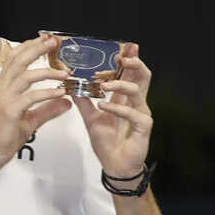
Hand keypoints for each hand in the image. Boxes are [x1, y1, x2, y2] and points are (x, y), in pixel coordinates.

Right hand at [0, 36, 71, 165]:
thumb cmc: (4, 136)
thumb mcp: (30, 119)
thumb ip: (48, 109)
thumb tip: (66, 102)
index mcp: (3, 87)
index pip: (14, 59)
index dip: (28, 46)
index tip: (44, 39)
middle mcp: (2, 89)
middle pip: (18, 60)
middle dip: (37, 48)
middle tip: (54, 42)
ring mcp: (4, 99)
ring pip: (25, 75)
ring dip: (47, 71)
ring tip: (64, 72)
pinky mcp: (10, 111)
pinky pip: (31, 97)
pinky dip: (47, 93)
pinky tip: (60, 93)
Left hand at [73, 43, 152, 177]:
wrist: (114, 165)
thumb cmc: (108, 142)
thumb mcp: (91, 119)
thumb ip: (83, 102)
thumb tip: (71, 86)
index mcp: (124, 99)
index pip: (130, 74)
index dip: (127, 60)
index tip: (119, 49)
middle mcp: (136, 103)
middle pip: (142, 77)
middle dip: (134, 63)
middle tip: (121, 56)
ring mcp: (141, 114)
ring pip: (137, 91)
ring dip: (120, 84)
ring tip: (104, 84)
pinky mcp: (143, 127)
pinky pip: (133, 113)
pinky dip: (117, 108)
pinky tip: (103, 106)